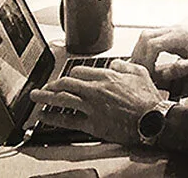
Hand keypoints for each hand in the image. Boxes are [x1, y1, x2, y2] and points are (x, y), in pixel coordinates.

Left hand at [30, 59, 162, 145]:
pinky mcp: (92, 124)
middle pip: (67, 83)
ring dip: (46, 97)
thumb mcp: (140, 73)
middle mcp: (96, 89)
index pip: (80, 71)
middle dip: (52, 84)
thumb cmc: (147, 98)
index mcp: (108, 76)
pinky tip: (44, 116)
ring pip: (63, 99)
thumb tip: (114, 64)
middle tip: (44, 86)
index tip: (67, 77)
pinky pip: (67, 120)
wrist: (151, 119)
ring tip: (36, 96)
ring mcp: (92, 107)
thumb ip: (124, 66)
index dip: (70, 73)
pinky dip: (52, 117)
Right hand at [131, 27, 187, 91]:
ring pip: (148, 36)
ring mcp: (175, 32)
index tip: (145, 73)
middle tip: (137, 70)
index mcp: (181, 36)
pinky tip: (149, 62)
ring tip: (141, 68)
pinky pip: (154, 39)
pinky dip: (147, 50)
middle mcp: (176, 30)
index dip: (145, 60)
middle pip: (146, 36)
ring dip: (141, 51)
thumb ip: (182, 69)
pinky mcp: (175, 37)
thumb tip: (162, 73)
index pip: (152, 44)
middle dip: (138, 54)